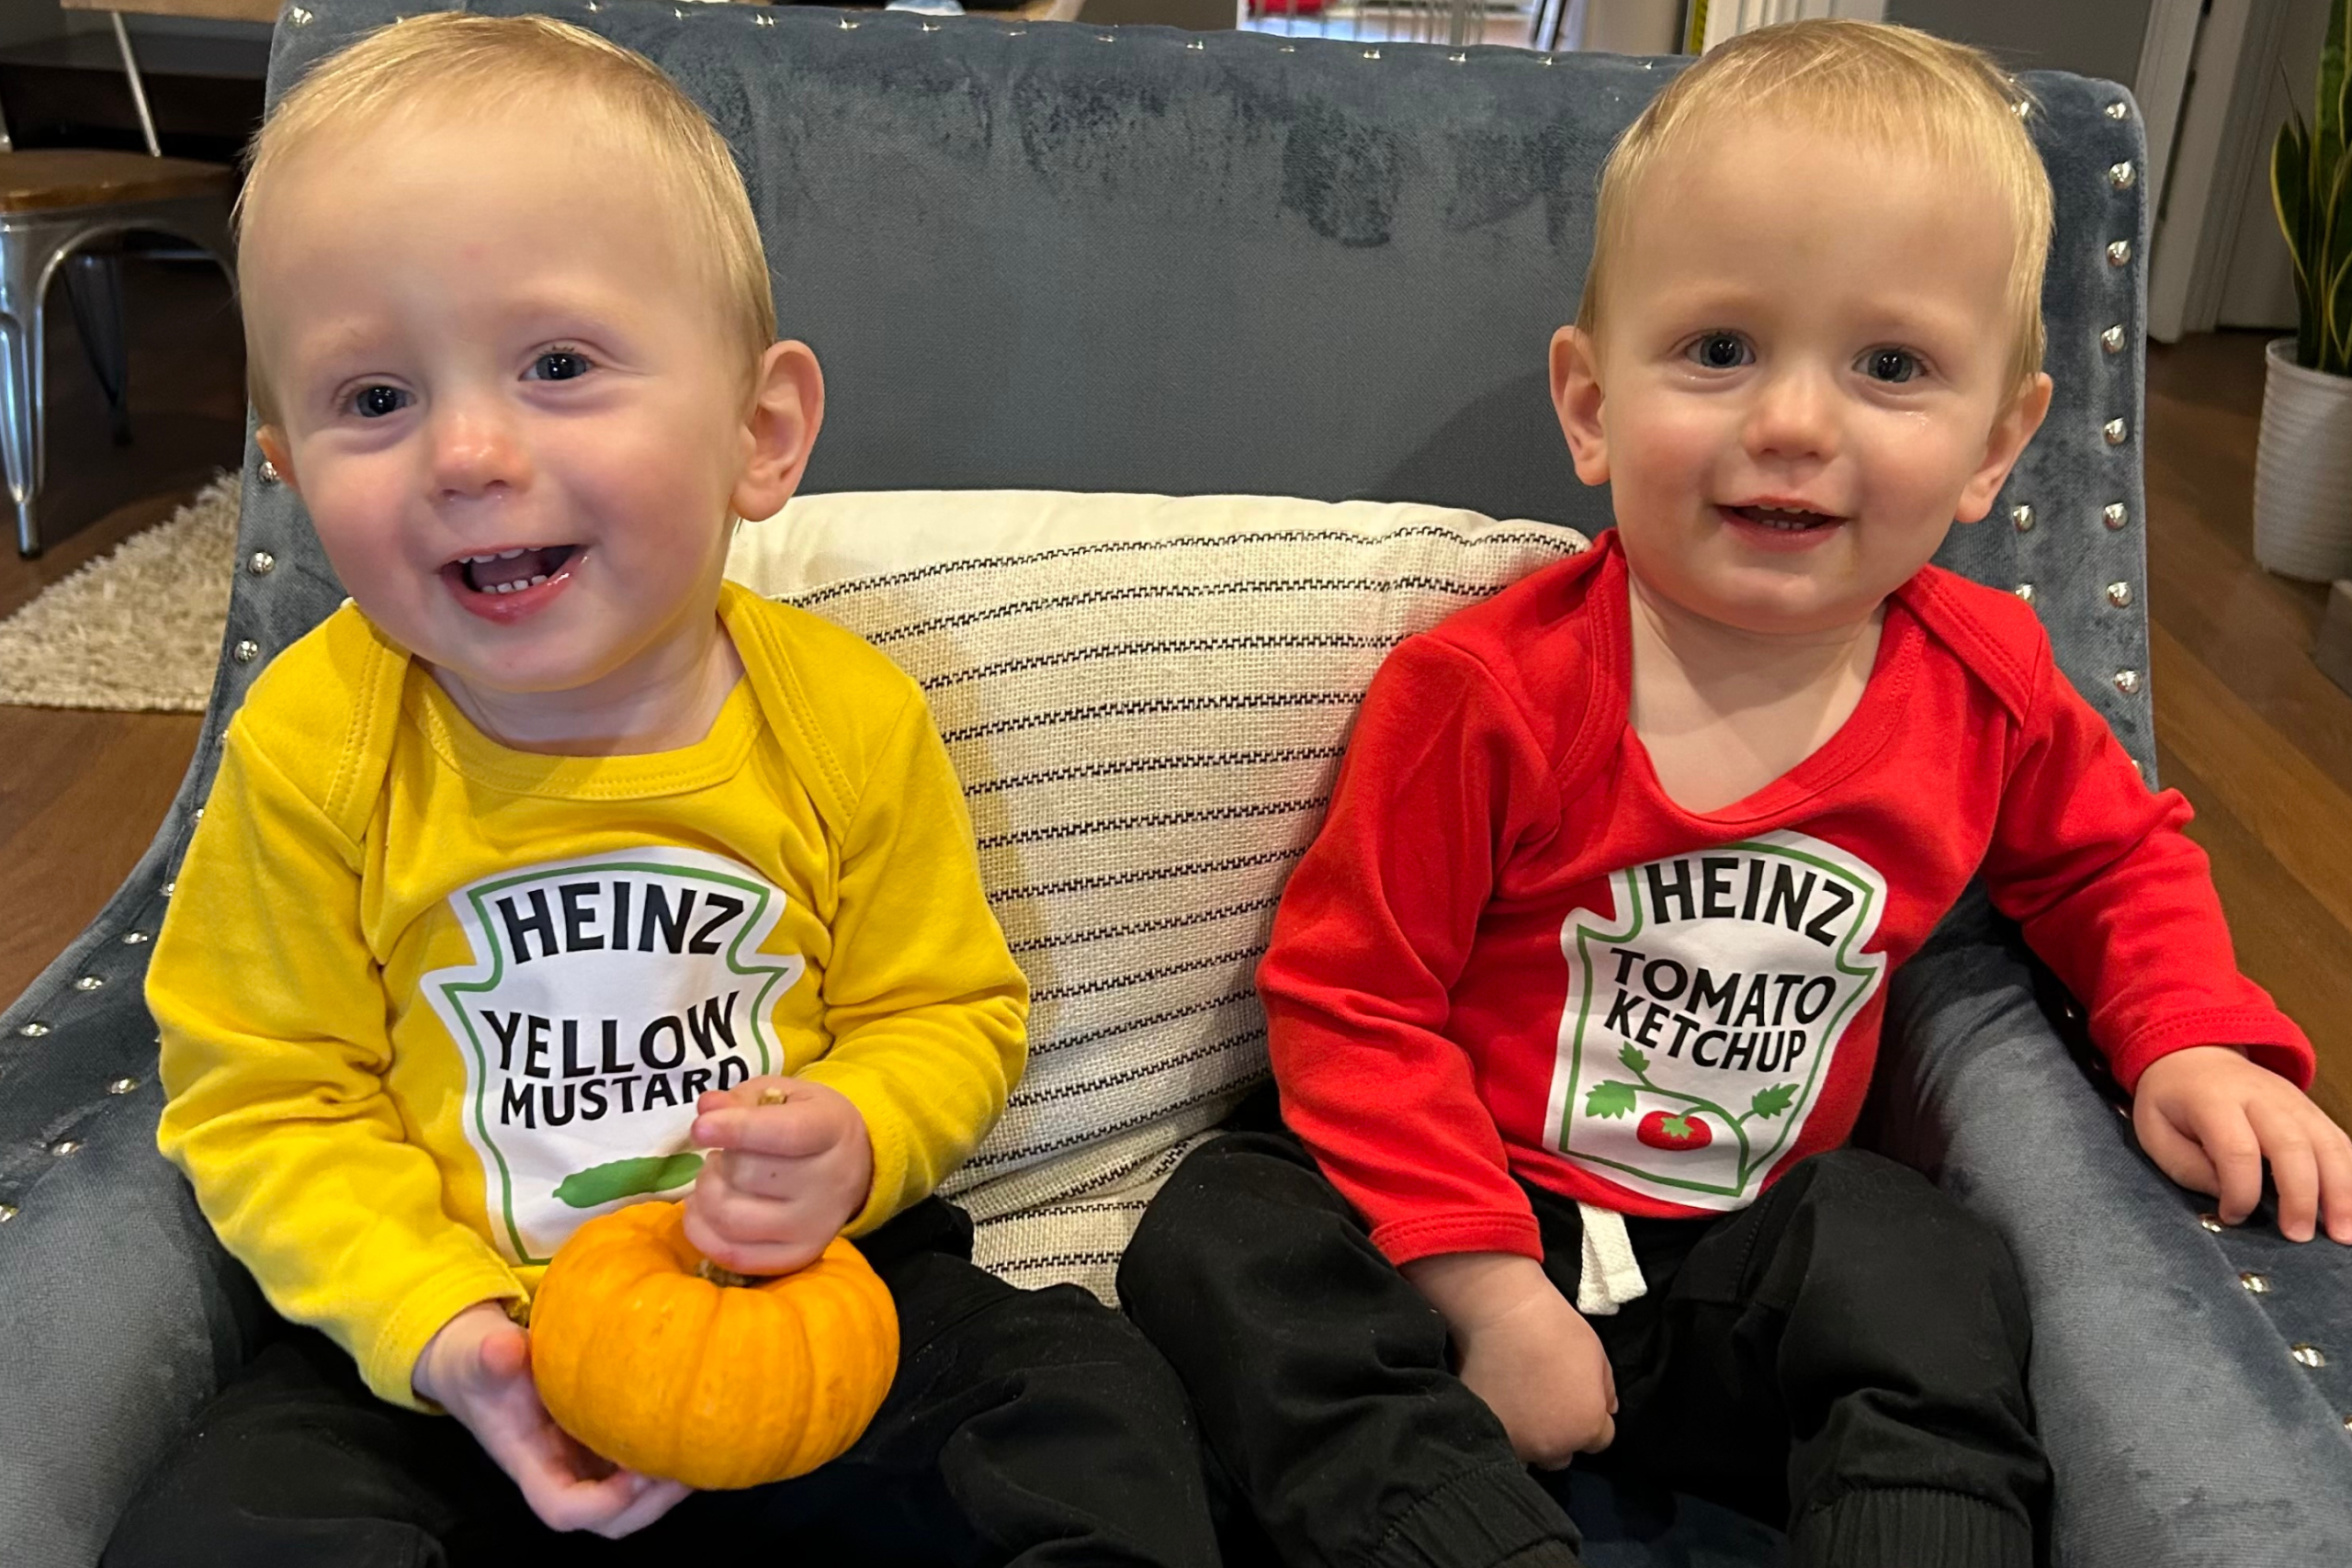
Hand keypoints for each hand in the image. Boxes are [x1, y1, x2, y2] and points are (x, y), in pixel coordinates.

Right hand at [412, 1300, 691, 1536]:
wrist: (485, 1359)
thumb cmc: (482, 1363)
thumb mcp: (481, 1354)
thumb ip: (491, 1356)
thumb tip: (503, 1349)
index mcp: (531, 1464)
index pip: (564, 1509)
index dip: (603, 1504)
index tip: (636, 1472)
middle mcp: (563, 1473)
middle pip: (611, 1519)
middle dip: (652, 1502)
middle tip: (687, 1463)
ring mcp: (587, 1463)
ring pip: (634, 1501)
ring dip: (669, 1485)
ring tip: (702, 1446)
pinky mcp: (607, 1446)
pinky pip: (643, 1467)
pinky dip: (670, 1455)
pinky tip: (697, 1422)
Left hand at [682, 1075, 873, 1274]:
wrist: (852, 1166)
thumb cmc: (807, 1121)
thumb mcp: (782, 1094)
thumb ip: (742, 1098)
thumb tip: (707, 1108)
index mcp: (832, 1130)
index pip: (787, 1134)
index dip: (739, 1130)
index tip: (699, 1128)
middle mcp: (831, 1183)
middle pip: (748, 1175)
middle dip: (720, 1160)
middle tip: (723, 1153)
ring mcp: (815, 1227)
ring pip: (732, 1218)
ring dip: (707, 1193)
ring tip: (718, 1178)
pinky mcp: (797, 1257)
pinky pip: (733, 1255)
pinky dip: (702, 1231)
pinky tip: (703, 1208)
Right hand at [1402, 1251, 1616, 1467]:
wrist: (1502, 1313)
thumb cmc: (1555, 1328)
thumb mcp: (1597, 1355)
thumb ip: (1605, 1391)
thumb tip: (1606, 1411)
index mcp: (1586, 1426)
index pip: (1598, 1441)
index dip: (1589, 1419)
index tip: (1575, 1402)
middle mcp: (1553, 1445)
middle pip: (1562, 1455)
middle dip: (1558, 1435)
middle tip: (1545, 1406)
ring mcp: (1517, 1442)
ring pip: (1530, 1454)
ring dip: (1529, 1438)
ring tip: (1520, 1408)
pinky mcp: (1485, 1431)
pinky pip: (1500, 1440)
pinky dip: (1501, 1428)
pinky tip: (1499, 1405)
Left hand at [2133, 1045, 2351, 1243]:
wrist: (2195, 1055)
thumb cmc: (2172, 1101)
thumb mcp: (2156, 1132)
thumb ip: (2188, 1167)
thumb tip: (2228, 1199)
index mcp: (2214, 1100)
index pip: (2237, 1149)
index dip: (2240, 1191)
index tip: (2232, 1217)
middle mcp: (2261, 1097)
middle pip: (2292, 1145)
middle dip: (2301, 1196)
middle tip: (2299, 1236)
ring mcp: (2294, 1101)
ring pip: (2328, 1144)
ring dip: (2341, 1191)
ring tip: (2343, 1234)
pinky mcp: (2312, 1110)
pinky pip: (2341, 1143)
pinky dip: (2351, 1177)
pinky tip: (2350, 1209)